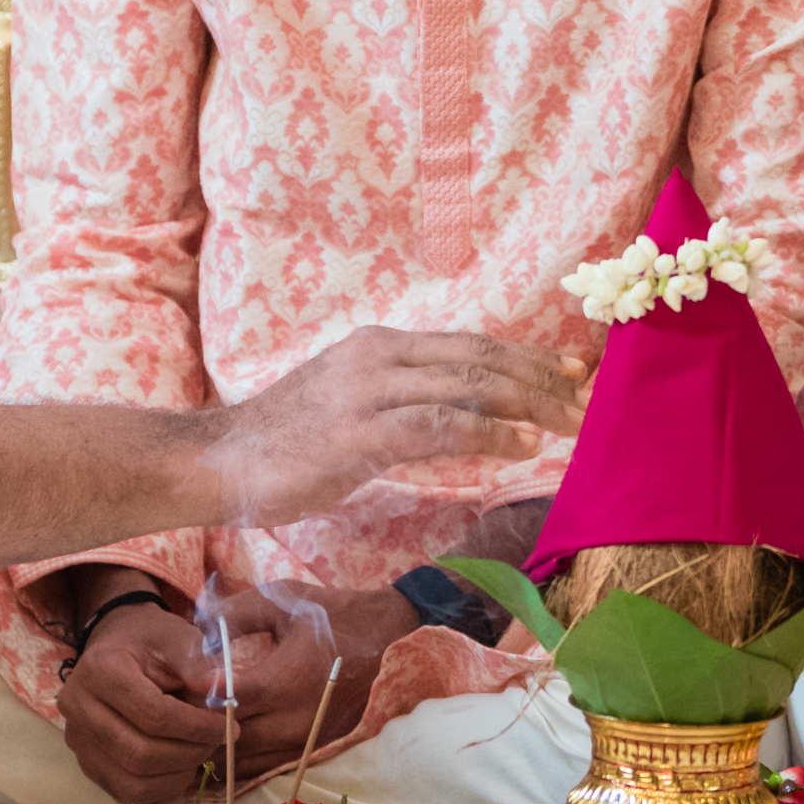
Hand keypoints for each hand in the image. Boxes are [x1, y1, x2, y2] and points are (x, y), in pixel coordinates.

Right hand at [57, 595, 226, 803]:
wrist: (119, 645)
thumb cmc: (152, 639)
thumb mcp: (179, 636)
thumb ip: (199, 664)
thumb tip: (224, 692)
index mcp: (101, 670)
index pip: (154, 714)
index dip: (197, 726)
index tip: (230, 726)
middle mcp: (78, 708)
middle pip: (140, 753)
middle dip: (189, 753)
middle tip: (218, 742)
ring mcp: (77, 740)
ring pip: (132, 780)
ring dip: (178, 774)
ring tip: (201, 752)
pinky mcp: (85, 763)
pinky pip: (126, 791)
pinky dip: (162, 787)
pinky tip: (182, 766)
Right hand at [199, 328, 587, 526]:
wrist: (217, 459)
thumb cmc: (287, 440)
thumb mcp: (353, 402)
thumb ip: (406, 398)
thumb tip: (467, 412)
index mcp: (382, 346)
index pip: (471, 344)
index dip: (527, 357)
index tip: (572, 371)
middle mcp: (381, 357)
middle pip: (480, 360)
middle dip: (540, 380)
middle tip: (586, 401)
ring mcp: (368, 394)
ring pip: (468, 387)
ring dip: (528, 405)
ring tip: (570, 423)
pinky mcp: (358, 435)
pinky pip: (438, 427)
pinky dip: (488, 433)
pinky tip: (523, 445)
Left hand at [201, 581, 405, 765]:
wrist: (392, 637)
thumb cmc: (336, 614)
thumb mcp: (286, 599)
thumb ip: (236, 613)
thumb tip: (195, 630)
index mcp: (284, 680)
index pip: (220, 703)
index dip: (195, 694)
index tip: (187, 679)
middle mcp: (293, 721)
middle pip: (225, 741)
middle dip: (200, 725)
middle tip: (187, 705)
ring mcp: (305, 743)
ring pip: (241, 764)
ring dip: (218, 747)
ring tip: (206, 723)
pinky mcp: (313, 753)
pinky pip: (263, 770)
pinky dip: (241, 760)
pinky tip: (233, 740)